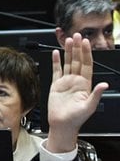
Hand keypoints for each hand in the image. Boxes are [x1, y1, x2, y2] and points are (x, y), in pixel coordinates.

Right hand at [47, 34, 108, 152]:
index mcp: (85, 84)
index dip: (86, 53)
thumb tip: (105, 84)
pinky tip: (56, 53)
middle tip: (77, 36)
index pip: (86, 65)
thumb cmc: (76, 118)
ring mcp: (66, 82)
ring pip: (67, 63)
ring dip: (68, 52)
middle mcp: (76, 81)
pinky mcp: (56, 85)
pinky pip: (56, 70)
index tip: (86, 43)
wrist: (62, 124)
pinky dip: (56, 61)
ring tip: (68, 40)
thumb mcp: (90, 106)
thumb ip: (97, 94)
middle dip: (77, 48)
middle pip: (77, 60)